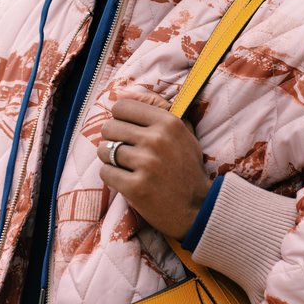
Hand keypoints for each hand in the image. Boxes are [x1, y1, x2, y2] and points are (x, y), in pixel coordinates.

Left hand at [97, 89, 212, 240]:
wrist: (198, 208)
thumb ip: (160, 112)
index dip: (119, 118)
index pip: (121, 106)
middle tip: (123, 150)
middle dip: (112, 139)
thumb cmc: (188, 169)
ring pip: (104, 150)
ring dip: (110, 159)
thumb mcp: (184, 134)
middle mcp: (157, 140)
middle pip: (109, 128)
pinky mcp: (136, 187)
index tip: (124, 128)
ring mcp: (146, 164)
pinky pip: (105, 172)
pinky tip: (124, 180)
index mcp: (168, 122)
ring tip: (124, 166)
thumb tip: (130, 94)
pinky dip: (111, 177)